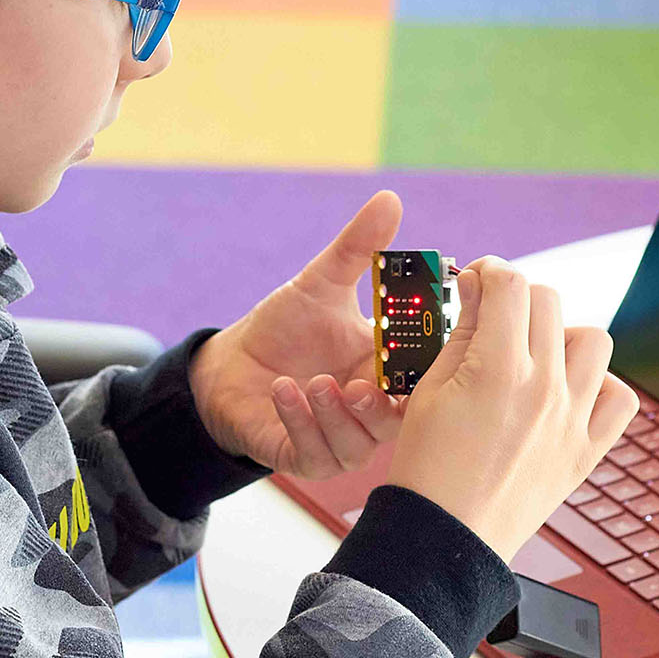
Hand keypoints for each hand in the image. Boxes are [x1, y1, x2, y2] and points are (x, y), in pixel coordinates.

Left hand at [187, 191, 407, 478]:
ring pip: (358, 443)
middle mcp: (370, 407)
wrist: (229, 367)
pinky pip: (314, 453)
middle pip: (399, 419)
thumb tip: (389, 199)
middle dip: (384, 406)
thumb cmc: (284, 327)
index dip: (429, 367)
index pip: (422, 374)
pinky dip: (300, 423)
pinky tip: (283, 392)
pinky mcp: (305, 458)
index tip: (420, 348)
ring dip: (337, 415)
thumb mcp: (322, 282)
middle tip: (365, 383)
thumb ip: (359, 248)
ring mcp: (340, 437)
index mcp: (385, 367)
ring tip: (317, 383)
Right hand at [384, 258, 639, 561]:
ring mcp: (572, 420)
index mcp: (500, 369)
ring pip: (593, 340)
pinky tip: (569, 391)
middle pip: (549, 302)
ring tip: (535, 354)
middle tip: (495, 319)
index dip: (488, 271)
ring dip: (563, 335)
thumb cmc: (426, 470)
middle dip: (518, 299)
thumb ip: (461, 333)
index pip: (511, 284)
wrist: (445, 539)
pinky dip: (602, 385)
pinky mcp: (586, 451)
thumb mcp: (429, 390)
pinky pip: (621, 400)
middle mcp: (546, 389)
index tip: (476, 281)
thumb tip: (479, 288)